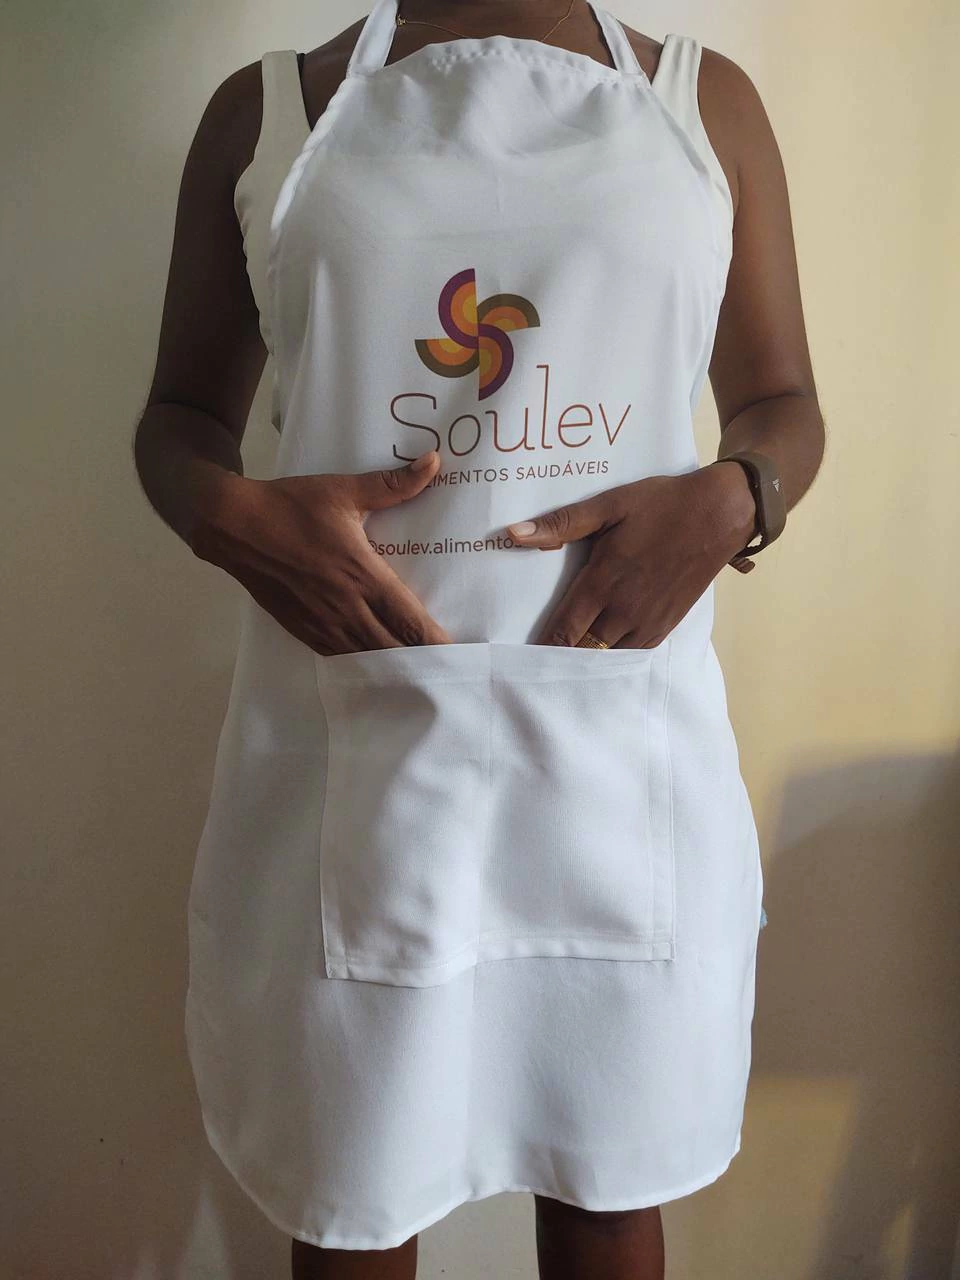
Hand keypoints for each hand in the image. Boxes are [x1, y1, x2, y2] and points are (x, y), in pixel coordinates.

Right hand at [191, 451, 452, 655]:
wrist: (232, 525)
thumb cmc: (291, 506)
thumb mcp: (344, 491)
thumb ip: (392, 484)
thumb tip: (433, 462)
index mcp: (362, 575)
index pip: (409, 620)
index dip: (436, 642)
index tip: (460, 653)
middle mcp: (346, 607)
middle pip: (394, 649)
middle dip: (422, 661)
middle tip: (448, 668)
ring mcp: (322, 624)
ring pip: (368, 659)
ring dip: (394, 668)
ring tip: (420, 675)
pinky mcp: (302, 630)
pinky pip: (340, 657)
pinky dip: (362, 665)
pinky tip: (378, 668)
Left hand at [506, 463, 757, 647]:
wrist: (720, 514)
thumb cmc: (662, 505)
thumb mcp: (609, 505)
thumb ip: (562, 524)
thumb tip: (512, 533)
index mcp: (603, 583)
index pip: (562, 632)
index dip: (541, 648)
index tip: (520, 656)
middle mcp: (624, 611)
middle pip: (581, 651)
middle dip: (559, 657)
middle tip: (534, 661)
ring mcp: (647, 622)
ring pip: (607, 657)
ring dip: (586, 659)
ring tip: (563, 660)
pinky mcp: (665, 626)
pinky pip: (632, 654)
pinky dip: (613, 656)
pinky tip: (600, 651)